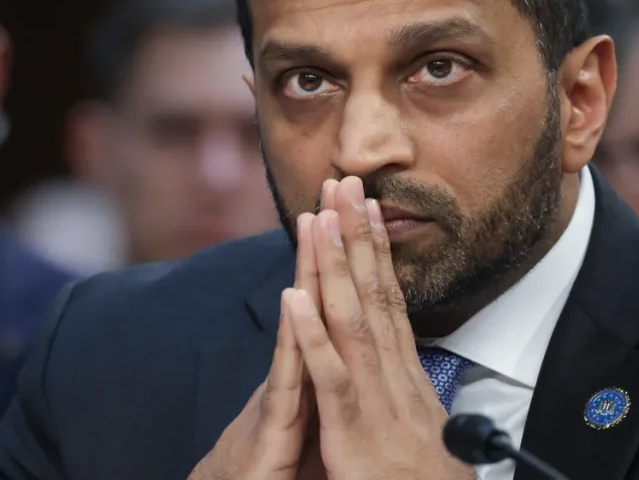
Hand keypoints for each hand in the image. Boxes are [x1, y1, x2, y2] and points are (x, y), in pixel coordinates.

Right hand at [187, 179, 346, 479]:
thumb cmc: (277, 465)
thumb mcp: (318, 418)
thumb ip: (331, 381)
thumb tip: (355, 354)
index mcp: (318, 368)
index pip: (338, 303)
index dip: (352, 256)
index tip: (363, 210)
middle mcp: (300, 370)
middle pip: (320, 295)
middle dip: (333, 240)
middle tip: (340, 186)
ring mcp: (285, 392)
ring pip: (301, 322)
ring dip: (311, 267)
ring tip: (317, 218)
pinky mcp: (275, 423)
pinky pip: (289, 375)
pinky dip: (294, 336)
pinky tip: (294, 298)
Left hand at [285, 176, 473, 479]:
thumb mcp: (418, 426)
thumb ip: (404, 389)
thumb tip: (406, 364)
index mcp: (404, 374)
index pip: (388, 298)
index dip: (374, 250)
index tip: (364, 207)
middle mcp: (394, 375)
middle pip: (373, 293)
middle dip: (356, 236)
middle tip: (344, 182)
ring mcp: (375, 400)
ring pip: (353, 321)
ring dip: (334, 266)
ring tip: (317, 218)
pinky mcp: (354, 430)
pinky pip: (331, 377)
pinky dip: (313, 336)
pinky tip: (294, 298)